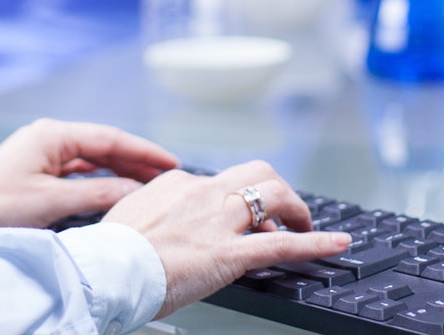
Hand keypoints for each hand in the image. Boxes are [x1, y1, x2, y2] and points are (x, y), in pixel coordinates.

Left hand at [0, 119, 178, 229]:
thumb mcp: (52, 201)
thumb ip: (97, 192)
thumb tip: (134, 189)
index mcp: (53, 135)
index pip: (110, 138)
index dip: (143, 151)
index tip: (170, 162)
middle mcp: (50, 138)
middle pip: (104, 146)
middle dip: (136, 160)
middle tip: (167, 175)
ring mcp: (43, 153)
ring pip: (92, 159)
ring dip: (120, 170)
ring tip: (149, 183)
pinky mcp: (38, 171)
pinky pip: (79, 171)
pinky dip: (101, 179)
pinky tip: (117, 189)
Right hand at [102, 162, 351, 317]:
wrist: (107, 270)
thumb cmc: (110, 252)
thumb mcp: (127, 215)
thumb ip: (150, 209)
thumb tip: (155, 215)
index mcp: (177, 183)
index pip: (219, 182)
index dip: (233, 201)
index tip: (234, 217)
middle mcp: (204, 193)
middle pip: (256, 173)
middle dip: (276, 191)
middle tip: (281, 212)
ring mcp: (220, 221)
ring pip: (274, 195)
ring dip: (296, 209)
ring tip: (304, 225)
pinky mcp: (231, 253)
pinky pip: (284, 245)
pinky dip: (317, 243)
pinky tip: (337, 244)